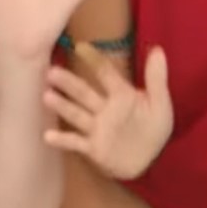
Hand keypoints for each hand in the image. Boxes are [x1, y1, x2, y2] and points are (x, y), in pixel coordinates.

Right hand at [43, 46, 172, 179]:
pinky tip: (47, 135)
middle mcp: (103, 109)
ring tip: (46, 96)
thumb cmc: (153, 128)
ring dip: (62, 106)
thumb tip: (158, 48)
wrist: (148, 161)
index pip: (105, 73)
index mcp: (121, 95)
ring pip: (77, 114)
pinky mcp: (92, 148)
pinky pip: (76, 142)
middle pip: (84, 93)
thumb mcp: (160, 103)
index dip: (94, 60)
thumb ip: (156, 78)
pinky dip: (62, 140)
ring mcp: (96, 128)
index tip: (80, 47)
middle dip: (69, 83)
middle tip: (52, 72)